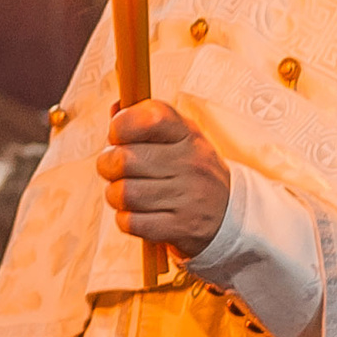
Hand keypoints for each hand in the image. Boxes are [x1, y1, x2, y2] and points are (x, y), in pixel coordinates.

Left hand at [97, 100, 231, 254]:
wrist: (229, 213)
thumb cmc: (189, 170)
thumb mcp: (178, 137)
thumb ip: (144, 120)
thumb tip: (116, 108)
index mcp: (188, 134)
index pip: (151, 117)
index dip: (122, 125)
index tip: (117, 136)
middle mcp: (191, 163)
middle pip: (124, 159)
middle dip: (107, 165)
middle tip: (113, 169)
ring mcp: (189, 197)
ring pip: (123, 193)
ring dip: (115, 195)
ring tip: (126, 193)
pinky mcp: (181, 227)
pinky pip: (130, 222)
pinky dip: (125, 219)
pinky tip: (138, 213)